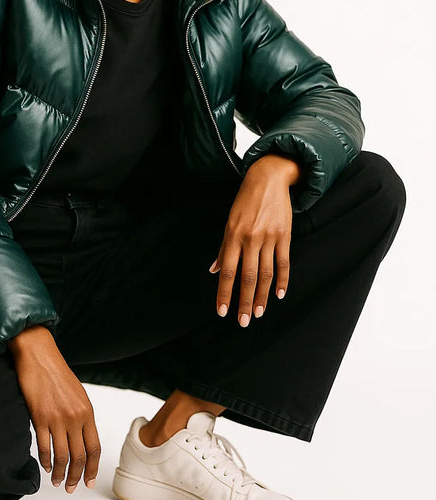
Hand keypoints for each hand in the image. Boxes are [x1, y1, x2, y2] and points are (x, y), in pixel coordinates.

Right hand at [8, 325, 100, 493]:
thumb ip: (81, 416)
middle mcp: (75, 417)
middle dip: (76, 476)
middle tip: (71, 488)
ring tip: (57, 482)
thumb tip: (80, 438)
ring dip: (60, 473)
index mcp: (87, 412)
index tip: (89, 482)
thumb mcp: (77, 395)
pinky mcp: (40, 417)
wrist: (39, 356)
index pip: (94, 448)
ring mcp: (57, 418)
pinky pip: (44, 446)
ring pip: (62, 456)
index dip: (92, 468)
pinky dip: (45, 461)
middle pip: (79, 456)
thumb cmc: (57, 373)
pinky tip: (45, 467)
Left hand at [208, 155, 300, 325]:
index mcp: (233, 235)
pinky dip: (282, 280)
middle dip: (243, 301)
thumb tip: (214, 270)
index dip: (225, 293)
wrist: (268, 178)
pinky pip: (283, 263)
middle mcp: (250, 238)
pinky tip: (279, 295)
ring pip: (265, 273)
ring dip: (261, 296)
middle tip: (242, 322)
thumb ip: (223, 247)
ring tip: (257, 314)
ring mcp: (268, 237)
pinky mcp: (284, 235)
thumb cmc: (245, 201)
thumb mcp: (229, 221)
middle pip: (246, 277)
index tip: (222, 311)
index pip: (227, 271)